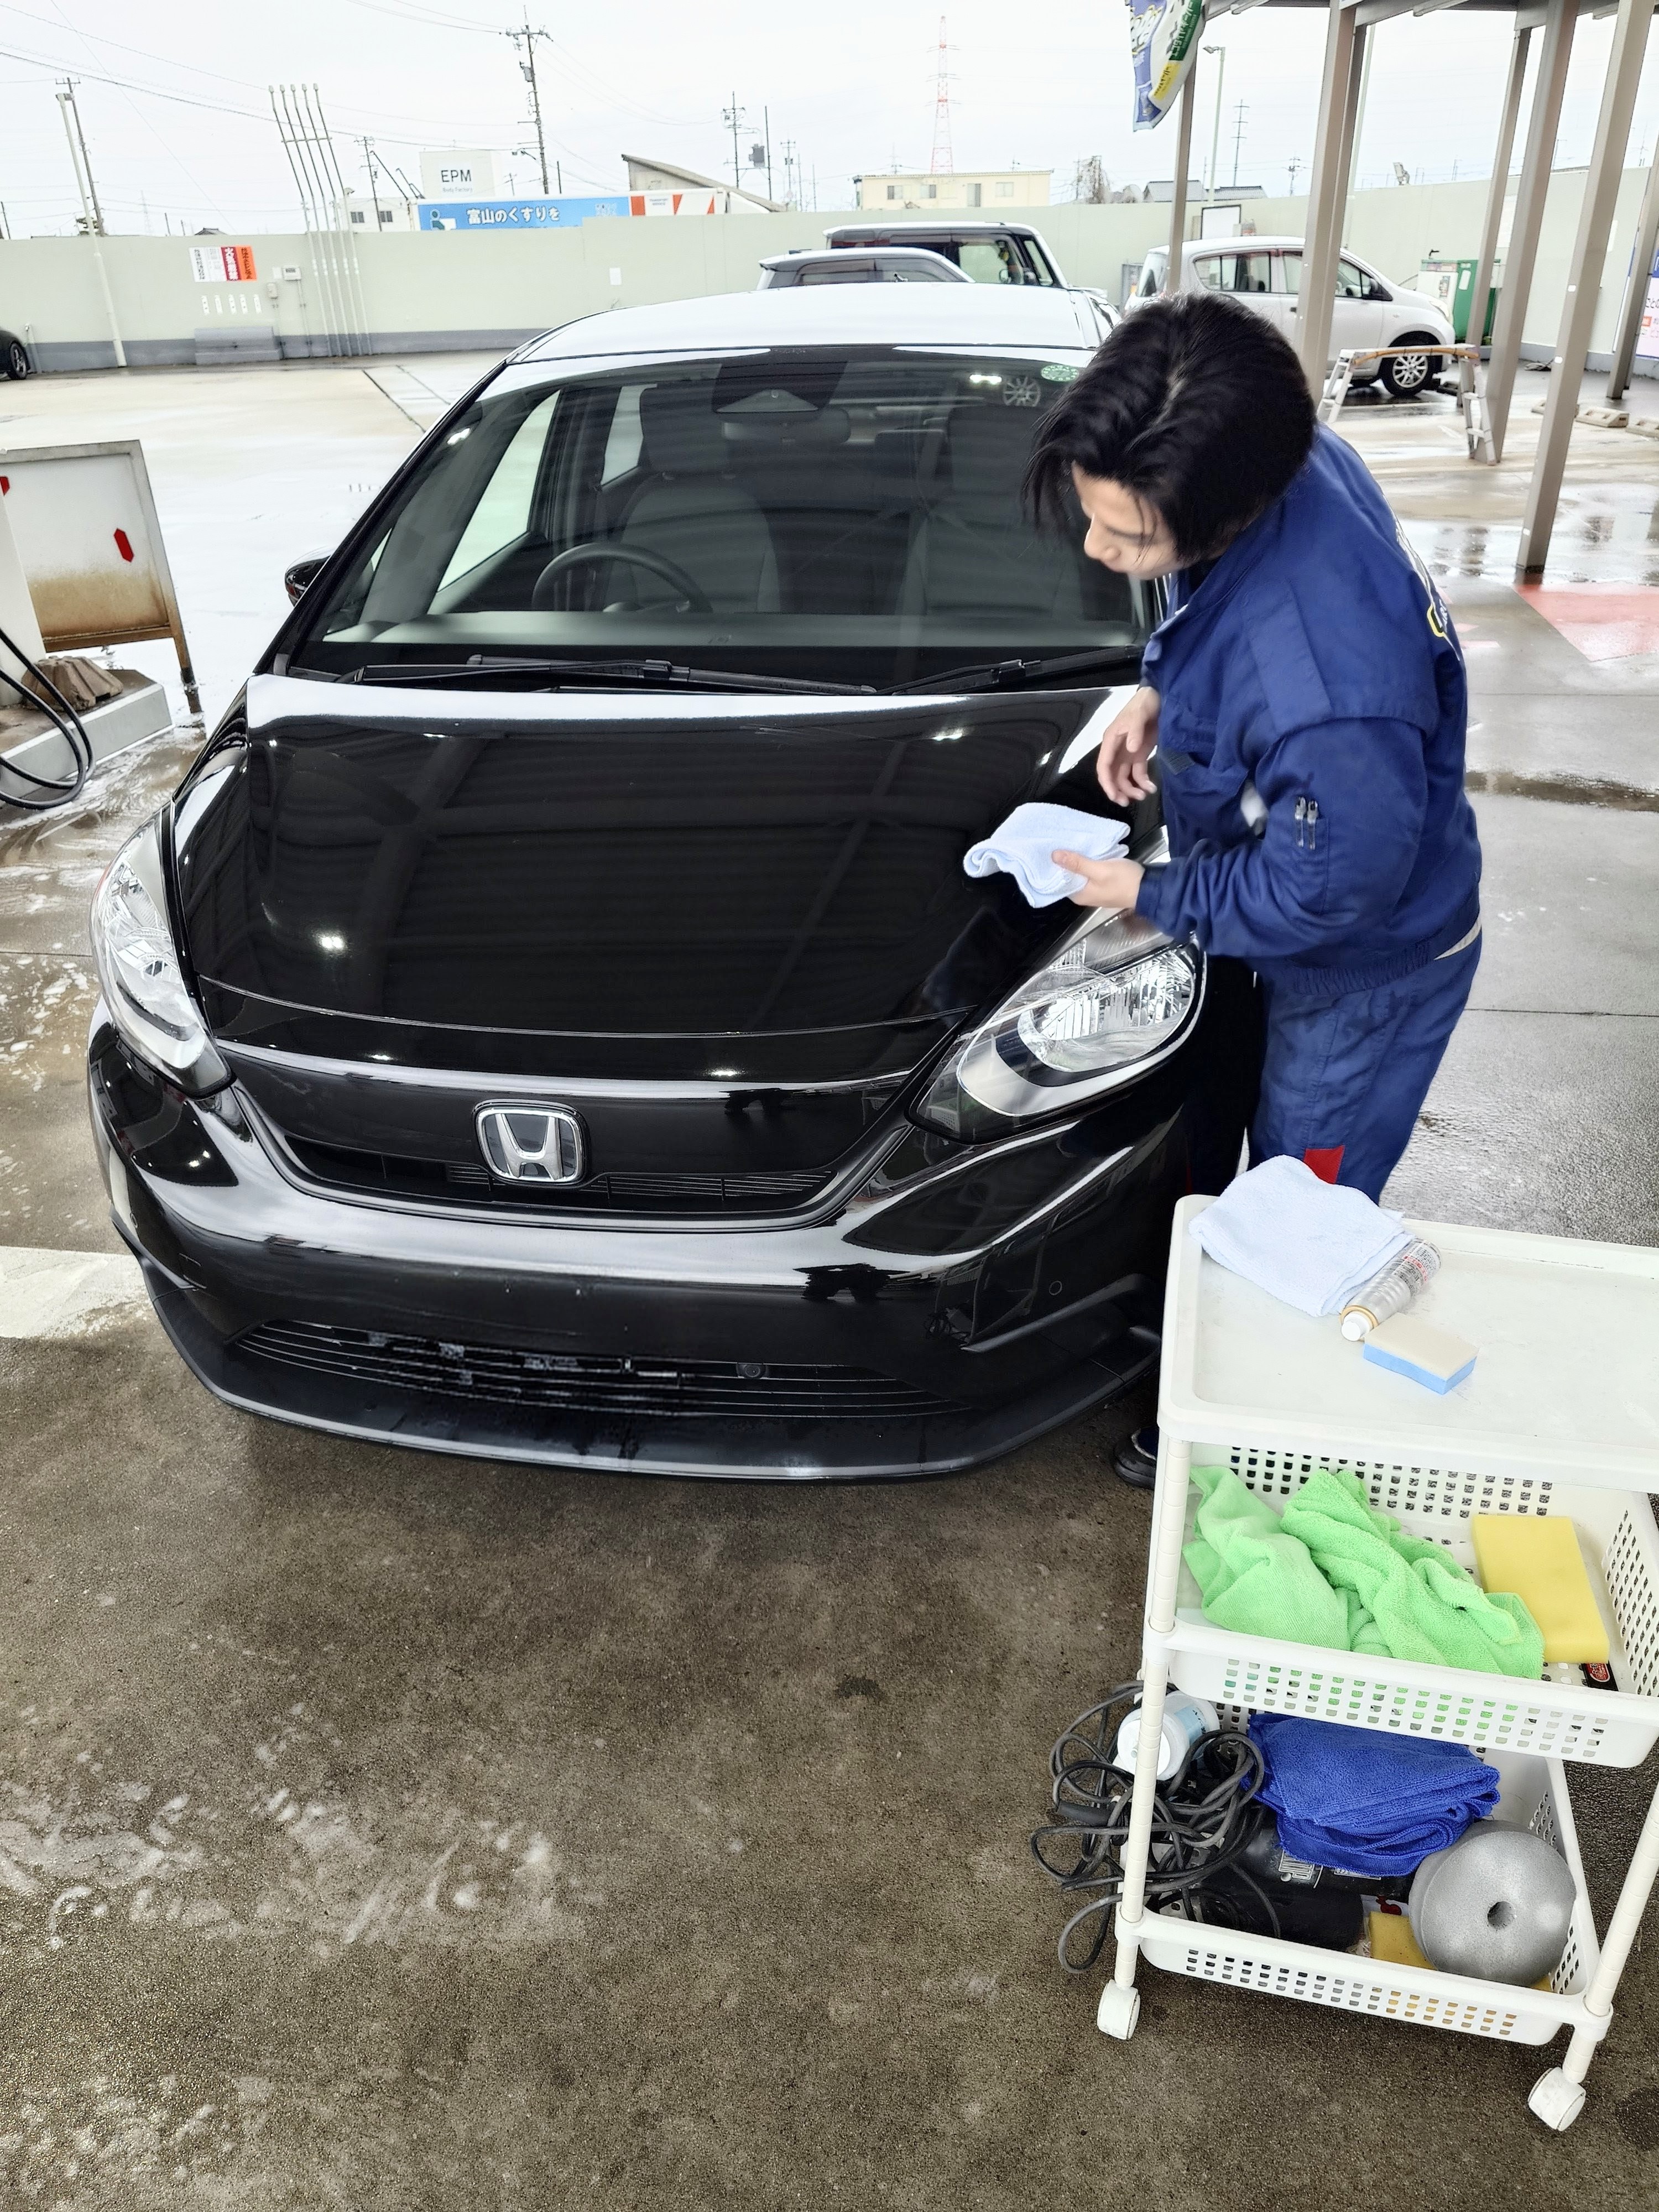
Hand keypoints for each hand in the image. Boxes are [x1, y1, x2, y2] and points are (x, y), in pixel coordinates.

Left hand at [1053, 853, 1144, 910]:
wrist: (1148, 888)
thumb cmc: (1124, 880)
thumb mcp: (1100, 869)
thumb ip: (1078, 864)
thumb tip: (1054, 856)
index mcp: (1079, 895)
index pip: (1058, 880)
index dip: (1054, 866)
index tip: (1049, 850)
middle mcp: (1083, 895)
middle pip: (1068, 876)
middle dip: (1064, 862)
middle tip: (1058, 842)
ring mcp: (1093, 890)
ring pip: (1079, 874)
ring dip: (1076, 861)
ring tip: (1068, 844)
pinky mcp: (1102, 884)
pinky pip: (1088, 873)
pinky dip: (1086, 863)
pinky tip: (1084, 852)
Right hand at [1096, 686, 1159, 805]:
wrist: (1158, 698)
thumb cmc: (1144, 704)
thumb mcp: (1138, 715)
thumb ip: (1134, 731)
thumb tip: (1131, 748)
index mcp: (1111, 740)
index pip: (1103, 766)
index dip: (1106, 782)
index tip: (1113, 795)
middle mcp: (1117, 750)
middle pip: (1112, 775)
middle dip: (1117, 790)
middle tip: (1126, 803)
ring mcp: (1128, 754)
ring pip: (1124, 777)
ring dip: (1131, 789)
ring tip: (1143, 796)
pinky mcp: (1140, 755)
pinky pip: (1138, 773)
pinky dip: (1143, 782)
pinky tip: (1151, 787)